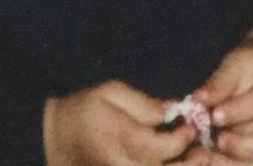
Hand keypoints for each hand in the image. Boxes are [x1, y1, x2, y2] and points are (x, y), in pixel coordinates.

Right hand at [43, 80, 194, 165]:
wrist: (50, 138)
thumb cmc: (82, 110)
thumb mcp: (111, 92)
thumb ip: (145, 104)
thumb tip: (175, 110)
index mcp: (125, 141)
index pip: (168, 147)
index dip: (186, 136)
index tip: (192, 124)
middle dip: (191, 163)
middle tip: (202, 151)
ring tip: (193, 160)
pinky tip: (168, 164)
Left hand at [189, 29, 252, 164]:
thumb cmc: (248, 68)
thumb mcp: (235, 65)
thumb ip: (219, 82)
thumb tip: (198, 100)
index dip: (238, 110)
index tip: (214, 115)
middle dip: (241, 147)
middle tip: (216, 141)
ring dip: (232, 165)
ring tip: (205, 156)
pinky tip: (209, 161)